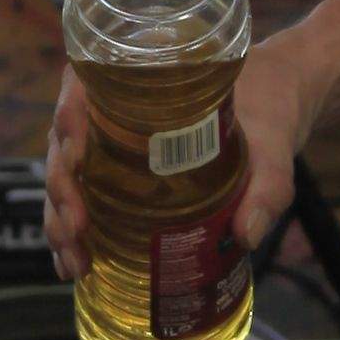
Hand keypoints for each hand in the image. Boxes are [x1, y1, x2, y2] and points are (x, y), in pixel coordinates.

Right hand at [44, 23, 312, 276]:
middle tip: (78, 229)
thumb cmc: (273, 105)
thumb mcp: (276, 142)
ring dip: (59, 217)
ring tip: (74, 262)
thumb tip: (245, 236)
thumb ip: (269, 185)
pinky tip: (74, 265)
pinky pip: (85, 193)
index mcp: (143, 74)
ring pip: (67, 172)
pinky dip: (72, 229)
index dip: (69, 117)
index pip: (84, 82)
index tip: (78, 155)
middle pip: (66, 139)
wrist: (280, 103)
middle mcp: (116, 103)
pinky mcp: (121, 169)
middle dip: (62, 188)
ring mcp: (113, 139)